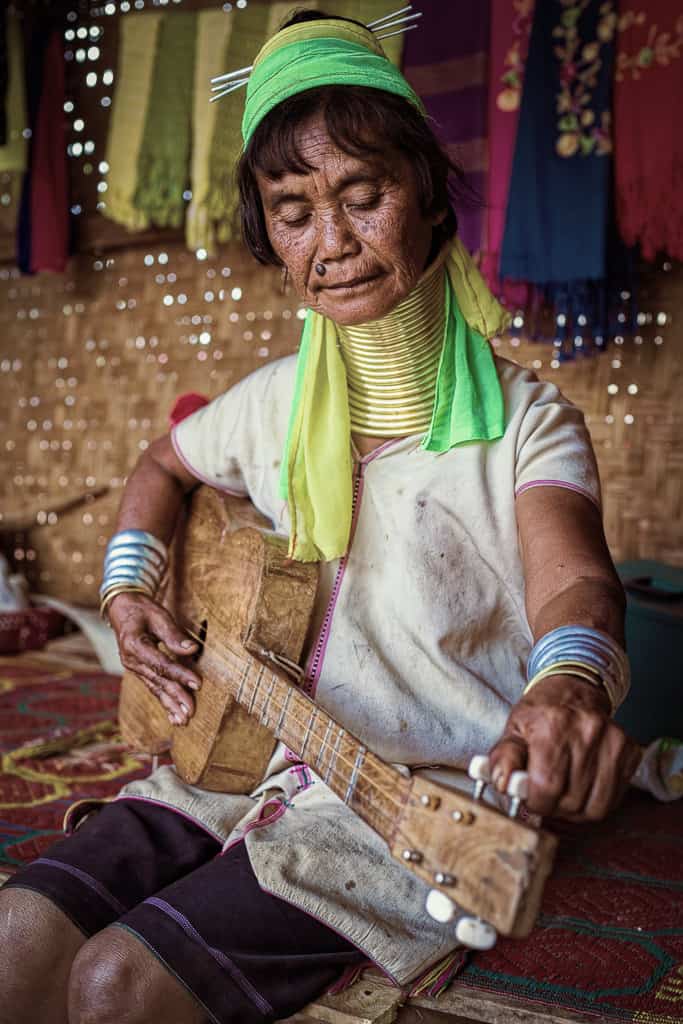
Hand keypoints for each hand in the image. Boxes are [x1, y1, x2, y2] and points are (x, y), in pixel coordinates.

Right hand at [108, 593, 200, 726]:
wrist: (121, 608)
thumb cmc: (142, 609)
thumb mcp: (158, 615)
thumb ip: (174, 634)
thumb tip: (193, 649)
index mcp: (134, 644)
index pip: (160, 663)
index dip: (179, 674)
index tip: (198, 683)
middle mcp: (131, 660)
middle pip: (157, 680)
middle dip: (176, 697)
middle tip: (192, 711)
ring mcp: (133, 668)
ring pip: (154, 688)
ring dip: (170, 705)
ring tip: (184, 720)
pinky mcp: (139, 671)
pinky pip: (152, 688)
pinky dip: (164, 702)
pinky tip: (173, 716)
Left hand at [488, 675, 641, 821]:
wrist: (574, 690)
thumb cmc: (540, 714)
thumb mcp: (513, 730)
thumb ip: (503, 759)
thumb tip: (503, 784)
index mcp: (552, 726)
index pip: (547, 786)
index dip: (536, 801)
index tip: (531, 797)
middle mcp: (586, 731)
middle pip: (571, 800)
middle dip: (554, 806)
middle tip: (547, 794)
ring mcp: (612, 741)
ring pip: (595, 807)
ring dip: (576, 809)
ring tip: (564, 792)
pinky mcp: (628, 750)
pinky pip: (613, 798)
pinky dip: (596, 801)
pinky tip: (583, 786)